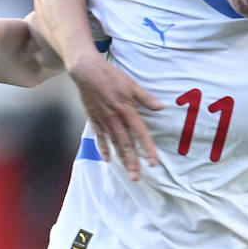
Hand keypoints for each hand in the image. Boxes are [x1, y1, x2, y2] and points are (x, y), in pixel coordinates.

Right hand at [69, 56, 162, 181]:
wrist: (86, 71)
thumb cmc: (110, 76)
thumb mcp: (131, 84)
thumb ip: (146, 98)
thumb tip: (161, 107)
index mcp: (127, 111)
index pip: (140, 134)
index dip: (147, 148)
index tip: (153, 162)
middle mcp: (115, 119)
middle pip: (126, 144)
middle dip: (132, 162)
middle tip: (137, 177)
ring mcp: (104, 121)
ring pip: (114, 144)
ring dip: (121, 159)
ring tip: (128, 172)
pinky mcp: (94, 119)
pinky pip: (99, 137)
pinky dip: (103, 148)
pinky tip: (108, 159)